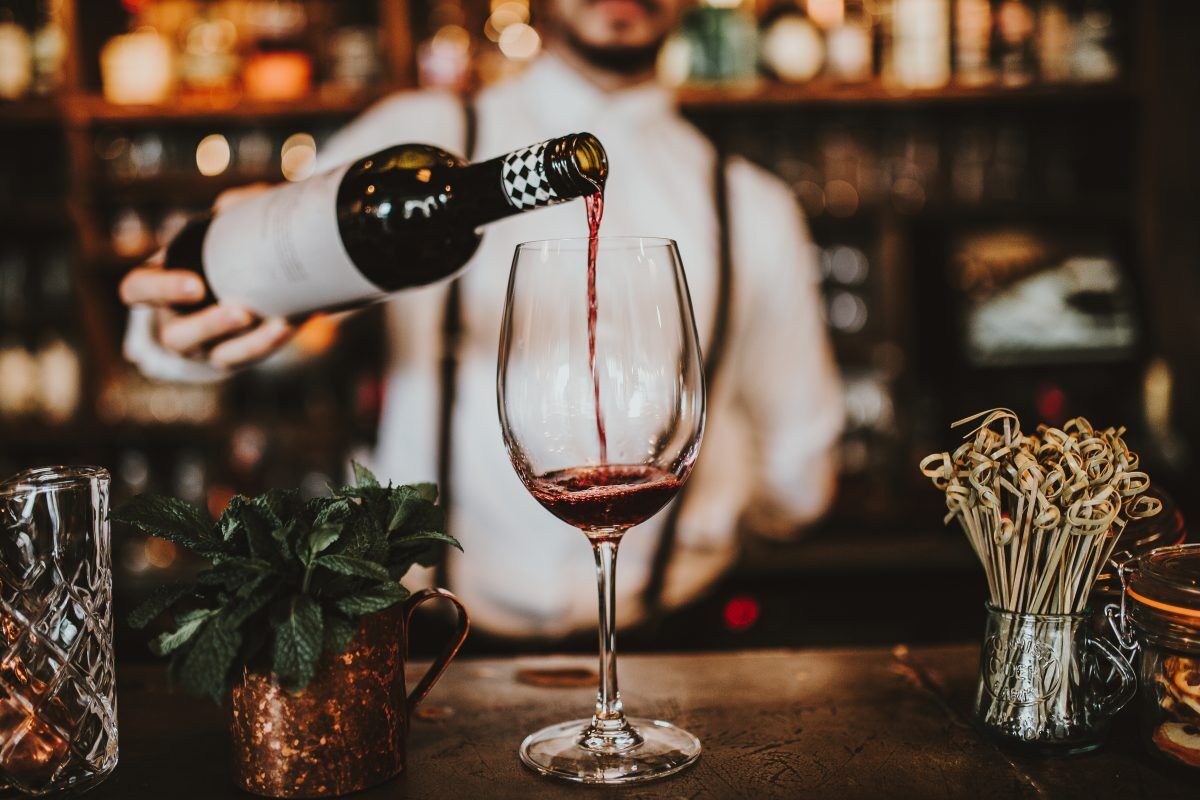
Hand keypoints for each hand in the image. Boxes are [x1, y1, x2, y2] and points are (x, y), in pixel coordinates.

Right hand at [118, 183, 296, 368]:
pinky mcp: (235, 355)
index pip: (137, 290)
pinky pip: (248, 358)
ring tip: (273, 324)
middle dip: (207, 327)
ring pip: (215, 355)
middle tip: (240, 311)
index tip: (196, 285)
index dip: (158, 290)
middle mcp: (176, 319)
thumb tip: (236, 207)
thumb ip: (233, 208)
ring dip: (244, 343)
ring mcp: (206, 344)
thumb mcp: (230, 221)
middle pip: (175, 336)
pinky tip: (287, 325)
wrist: (265, 273)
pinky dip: (268, 344)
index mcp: (160, 282)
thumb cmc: (231, 241)